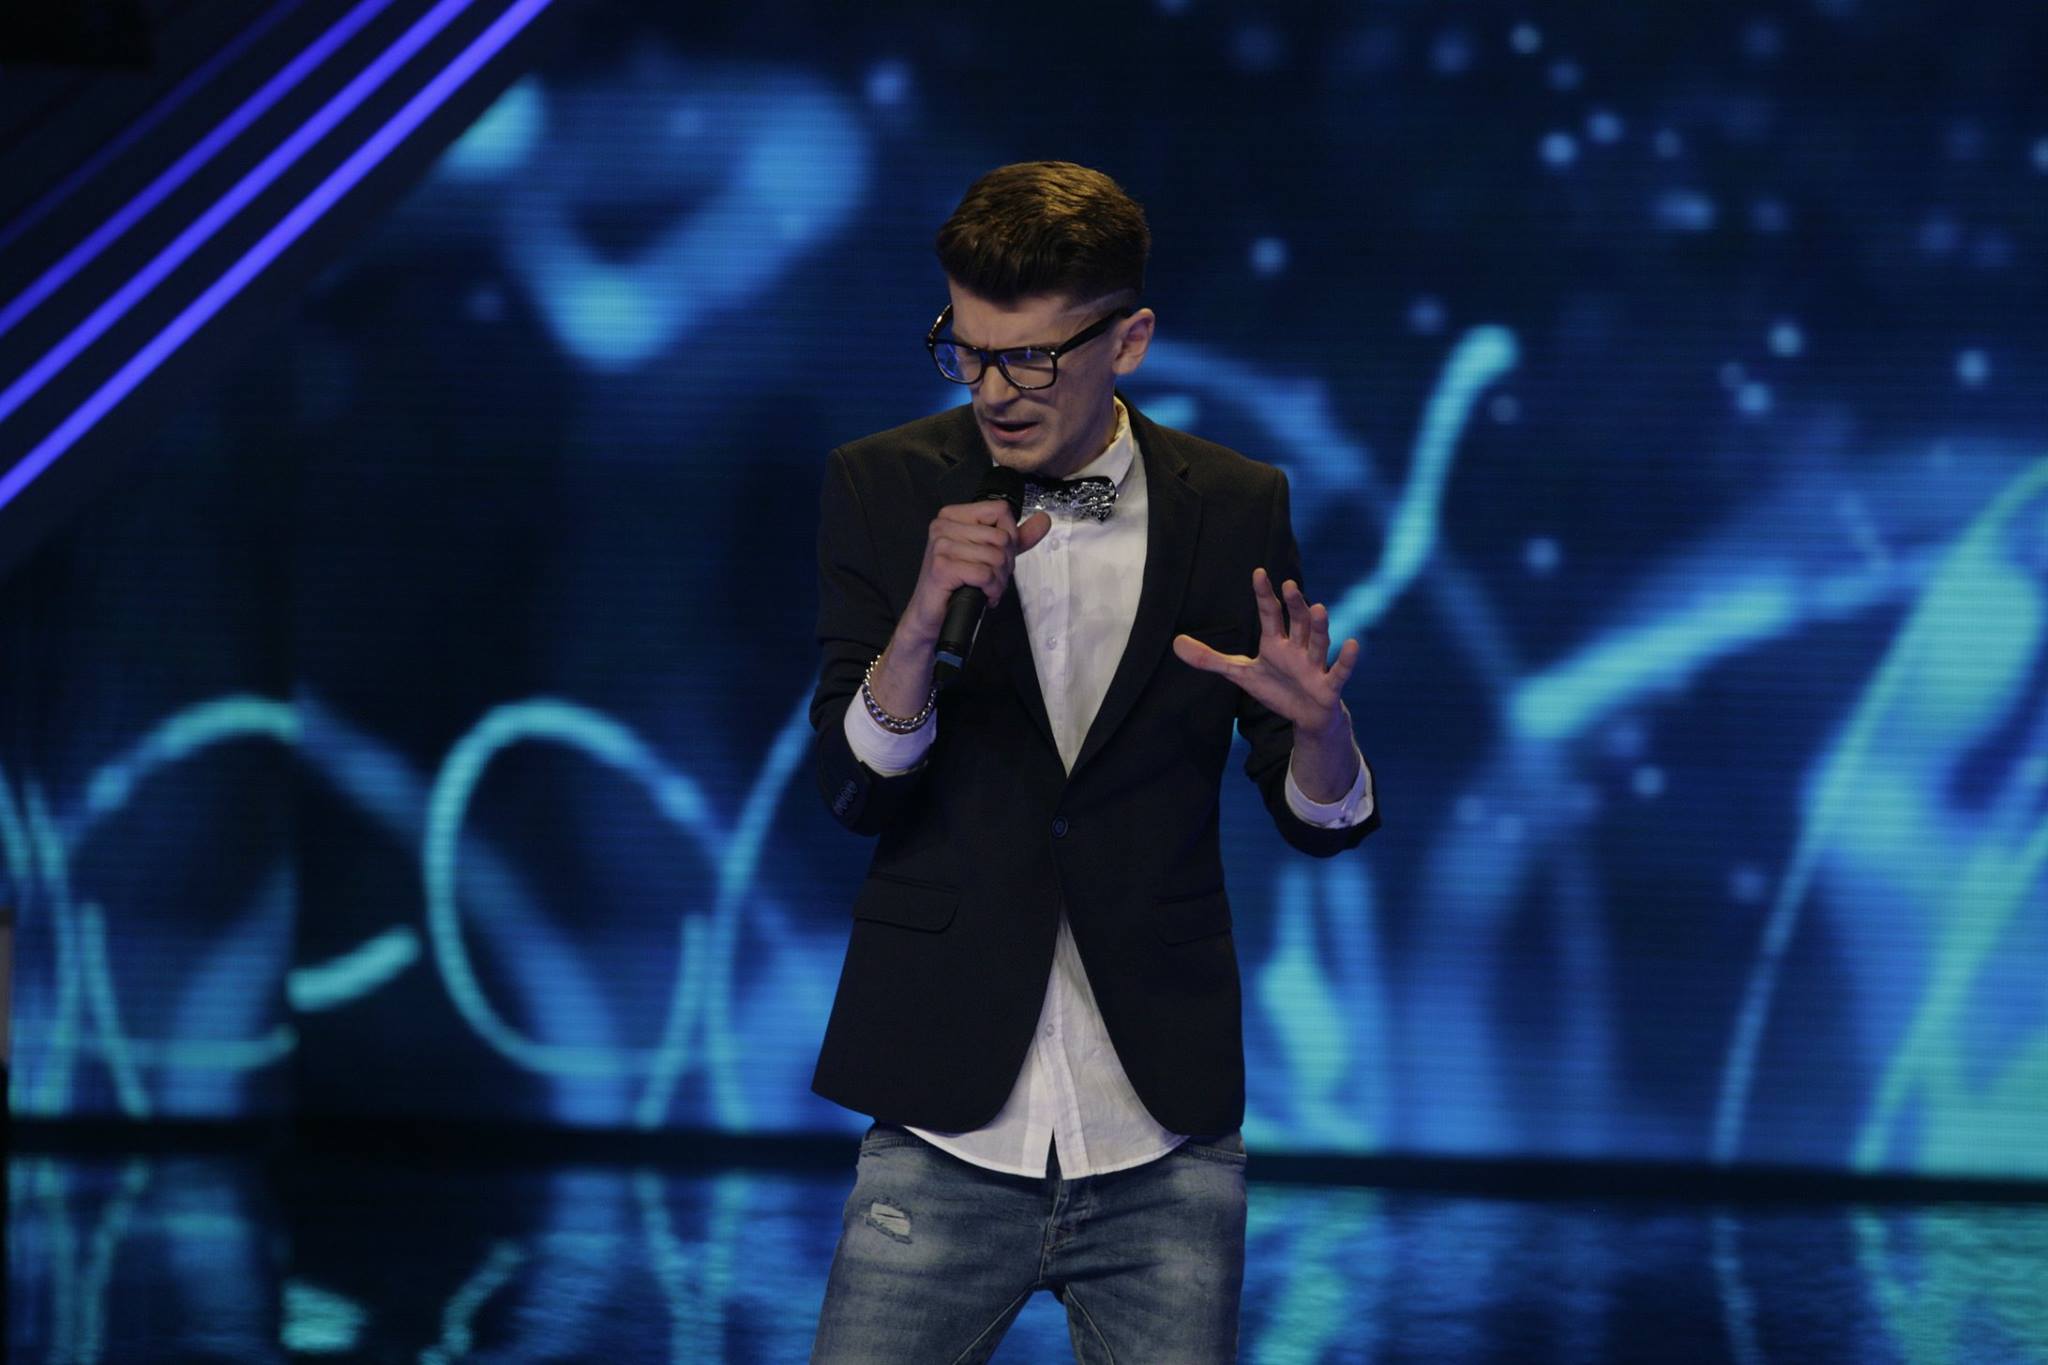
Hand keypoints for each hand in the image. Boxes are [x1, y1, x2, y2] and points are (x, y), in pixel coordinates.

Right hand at [905, 500, 1052, 641]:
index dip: (1009, 536)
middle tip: (990, 578)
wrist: (933, 616)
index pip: (1001, 510)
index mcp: (953, 516)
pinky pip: (984, 573)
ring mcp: (941, 545)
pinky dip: (990, 589)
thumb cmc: (958, 584)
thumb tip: (1043, 520)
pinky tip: (982, 595)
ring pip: (995, 556)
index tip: (997, 555)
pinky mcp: (942, 567)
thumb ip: (1017, 537)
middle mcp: (943, 526)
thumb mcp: (991, 555)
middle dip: (1004, 564)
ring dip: (998, 580)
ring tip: (985, 587)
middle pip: (1001, 536)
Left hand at [1173, 569, 1361, 800]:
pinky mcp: (1328, 685)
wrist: (1306, 716)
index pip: (1269, 614)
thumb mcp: (1241, 674)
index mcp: (1276, 642)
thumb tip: (1176, 644)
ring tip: (1319, 607)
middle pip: (1297, 622)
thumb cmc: (1276, 688)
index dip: (1263, 594)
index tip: (1258, 572)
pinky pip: (1339, 670)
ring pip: (1318, 642)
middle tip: (1289, 585)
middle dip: (1294, 605)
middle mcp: (1297, 648)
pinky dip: (1346, 659)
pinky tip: (1352, 643)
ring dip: (1320, 626)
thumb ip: (1210, 659)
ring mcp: (1314, 666)